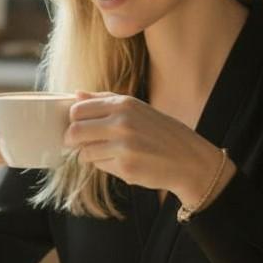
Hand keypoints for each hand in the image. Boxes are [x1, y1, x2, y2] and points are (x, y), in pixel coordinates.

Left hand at [63, 91, 232, 208]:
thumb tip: (76, 94)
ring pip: (85, 152)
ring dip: (91, 155)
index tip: (79, 126)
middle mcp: (122, 123)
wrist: (189, 160)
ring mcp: (124, 146)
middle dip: (73, 140)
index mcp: (124, 104)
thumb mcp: (137, 109)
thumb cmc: (161, 133)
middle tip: (80, 144)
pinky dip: (106, 165)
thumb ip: (105, 100)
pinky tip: (124, 162)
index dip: (74, 120)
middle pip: (74, 132)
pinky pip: (100, 166)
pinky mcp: (126, 168)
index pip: (77, 110)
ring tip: (110, 152)